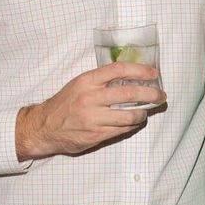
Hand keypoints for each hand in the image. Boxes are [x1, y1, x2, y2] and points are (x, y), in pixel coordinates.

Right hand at [16, 63, 165, 159]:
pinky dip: (132, 125)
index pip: (119, 70)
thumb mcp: (79, 85)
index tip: (153, 73)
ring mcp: (93, 118)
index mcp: (87, 81)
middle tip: (160, 95)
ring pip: (129, 115)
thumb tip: (130, 78)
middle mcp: (90, 98)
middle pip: (129, 93)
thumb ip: (100, 81)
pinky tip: (134, 122)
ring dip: (143, 114)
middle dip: (151, 94)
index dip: (140, 70)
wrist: (44, 127)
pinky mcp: (96, 134)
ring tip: (146, 112)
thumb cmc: (64, 104)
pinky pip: (122, 130)